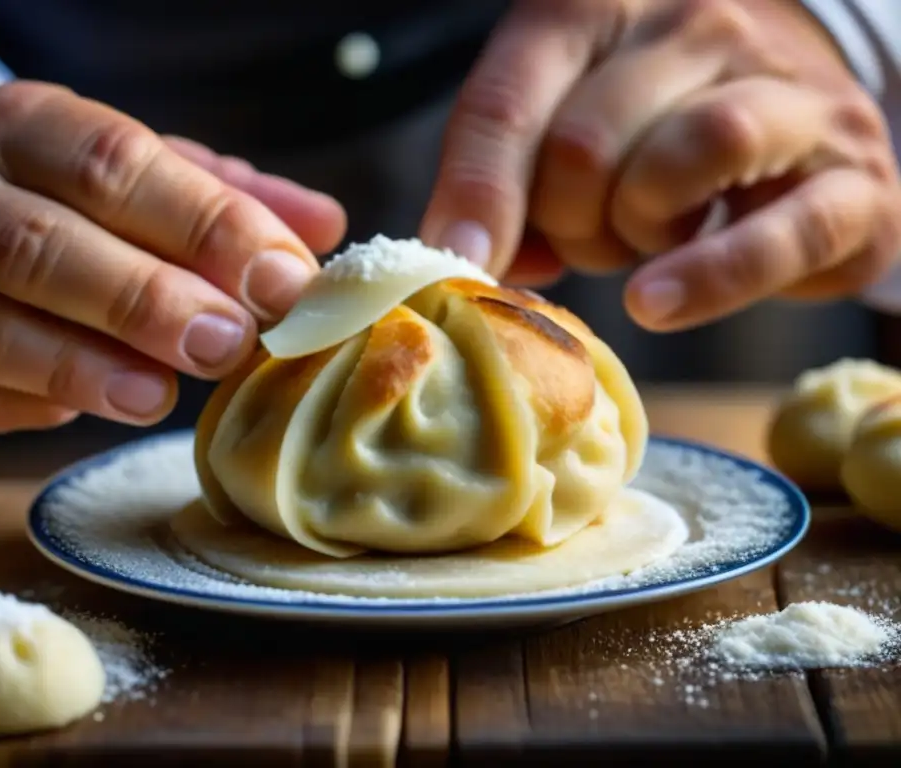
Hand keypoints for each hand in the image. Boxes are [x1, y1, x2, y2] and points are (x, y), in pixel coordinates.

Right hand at [0, 82, 345, 432]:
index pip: (121, 167)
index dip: (210, 226)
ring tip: (160, 396)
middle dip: (147, 301)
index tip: (285, 281)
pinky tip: (77, 410)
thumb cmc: (31, 193)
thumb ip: (218, 197)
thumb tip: (323, 228)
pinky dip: (24, 402)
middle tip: (230, 343)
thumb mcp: (116, 172)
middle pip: (50, 247)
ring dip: (83, 366)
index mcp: (25, 128)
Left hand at [421, 0, 900, 330]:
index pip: (510, 96)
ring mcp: (787, 92)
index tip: (457, 257)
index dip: (476, 190)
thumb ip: (512, 180)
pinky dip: (707, 278)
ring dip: (632, 233)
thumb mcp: (566, 129)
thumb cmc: (656, 124)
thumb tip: (475, 254)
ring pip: (680, 161)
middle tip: (589, 236)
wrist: (799, 109)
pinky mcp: (852, 177)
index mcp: (603, 7)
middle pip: (583, 145)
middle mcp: (700, 25)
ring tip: (642, 242)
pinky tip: (657, 301)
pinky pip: (775, 236)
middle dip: (565, 222)